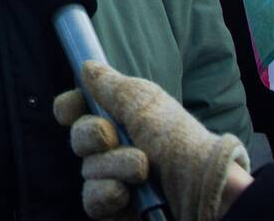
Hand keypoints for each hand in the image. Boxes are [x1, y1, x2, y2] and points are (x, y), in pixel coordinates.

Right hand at [53, 62, 250, 220]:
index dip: (70, 107)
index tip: (73, 107)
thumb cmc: (178, 140)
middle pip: (78, 138)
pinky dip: (107, 194)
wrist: (203, 188)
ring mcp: (115, 180)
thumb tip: (87, 66)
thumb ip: (111, 84)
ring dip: (112, 166)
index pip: (78, 110)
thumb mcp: (145, 102)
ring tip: (141, 170)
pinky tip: (126, 193)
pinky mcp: (116, 209)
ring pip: (87, 170)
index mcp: (121, 119)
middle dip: (93, 135)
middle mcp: (115, 148)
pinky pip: (92, 200)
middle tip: (114, 137)